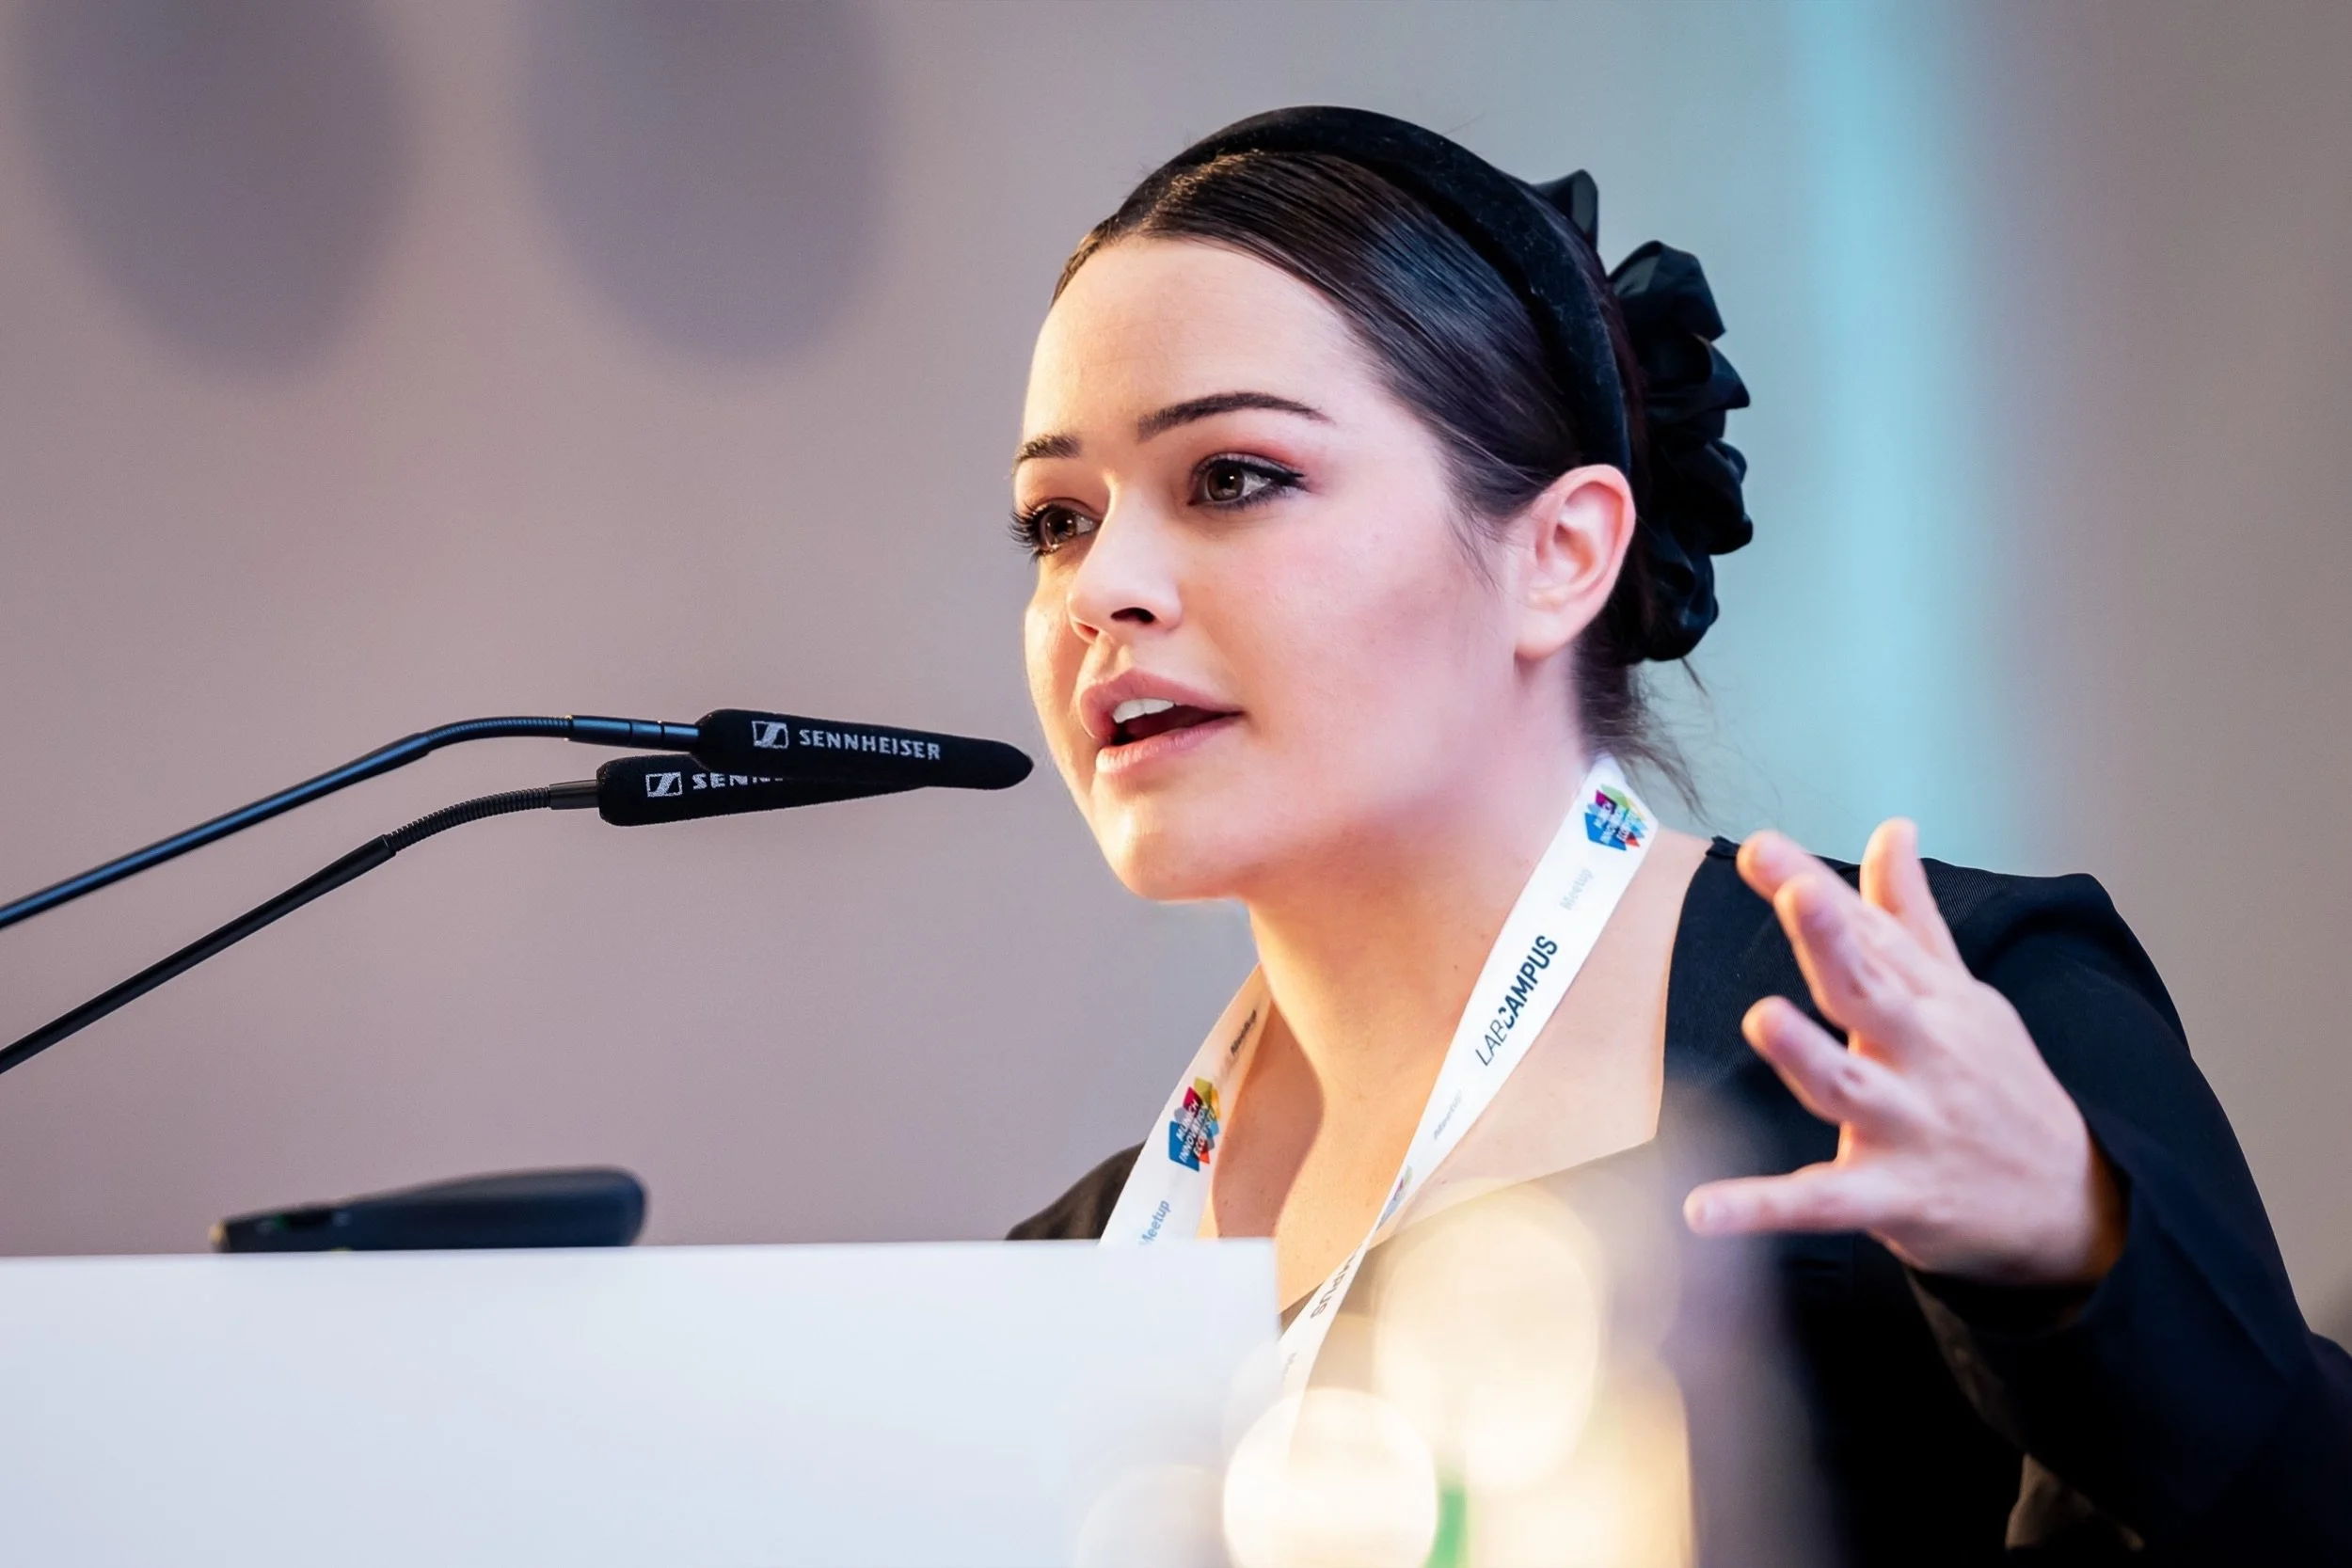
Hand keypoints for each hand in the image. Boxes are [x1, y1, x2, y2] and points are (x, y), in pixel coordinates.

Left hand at [1682, 820, 2125, 1287]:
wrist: (2074, 1204)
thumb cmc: (1999, 1086)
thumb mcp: (1963, 995)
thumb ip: (1909, 915)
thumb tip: (1893, 829)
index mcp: (1932, 1001)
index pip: (1868, 934)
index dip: (1814, 889)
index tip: (1761, 848)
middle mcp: (1921, 1055)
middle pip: (1869, 991)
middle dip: (1832, 941)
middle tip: (1795, 894)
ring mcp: (1907, 1126)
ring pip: (1847, 1087)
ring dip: (1805, 1055)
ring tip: (1762, 1018)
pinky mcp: (1894, 1198)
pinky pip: (1821, 1205)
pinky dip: (1763, 1209)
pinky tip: (1702, 1210)